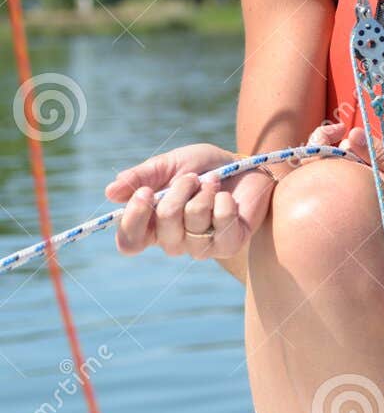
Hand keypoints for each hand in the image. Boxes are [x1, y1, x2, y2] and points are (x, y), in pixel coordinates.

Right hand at [106, 143, 261, 261]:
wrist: (244, 166)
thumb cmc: (203, 167)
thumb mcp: (170, 164)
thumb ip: (141, 177)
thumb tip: (110, 193)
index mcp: (151, 226)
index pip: (129, 242)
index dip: (134, 220)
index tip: (145, 192)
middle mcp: (173, 242)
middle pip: (163, 226)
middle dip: (179, 192)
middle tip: (192, 177)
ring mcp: (201, 247)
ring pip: (193, 221)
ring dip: (204, 193)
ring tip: (213, 183)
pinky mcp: (228, 246)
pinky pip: (221, 224)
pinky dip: (225, 202)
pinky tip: (228, 197)